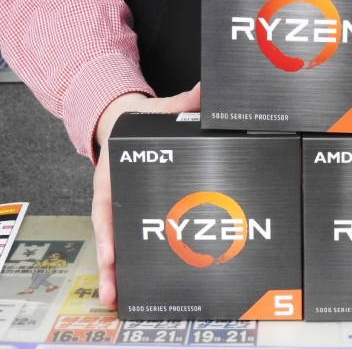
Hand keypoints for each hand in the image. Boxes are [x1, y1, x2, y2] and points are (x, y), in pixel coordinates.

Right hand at [92, 83, 200, 307]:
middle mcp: (115, 194)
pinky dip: (130, 259)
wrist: (124, 121)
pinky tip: (135, 282)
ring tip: (118, 299)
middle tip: (113, 291)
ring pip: (119, 240)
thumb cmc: (138, 121)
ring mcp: (124, 205)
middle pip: (111, 232)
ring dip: (119, 269)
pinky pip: (133, 236)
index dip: (109, 231)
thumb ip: (183, 103)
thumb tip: (205, 92)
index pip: (107, 205)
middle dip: (111, 263)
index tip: (111, 254)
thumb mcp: (159, 110)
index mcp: (114, 173)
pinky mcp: (136, 210)